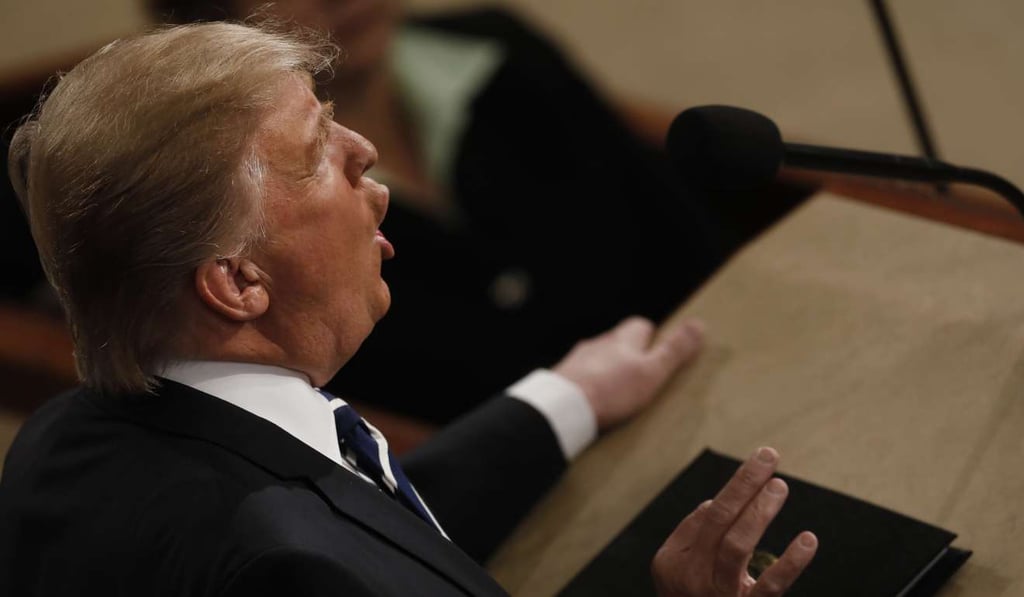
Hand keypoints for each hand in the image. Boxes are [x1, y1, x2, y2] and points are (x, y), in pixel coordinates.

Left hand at [552, 316, 703, 430]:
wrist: (563, 407)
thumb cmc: (610, 390)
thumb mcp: (652, 372)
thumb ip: (673, 351)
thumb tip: (698, 325)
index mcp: (622, 340)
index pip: (640, 326)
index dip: (652, 336)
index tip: (660, 347)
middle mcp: (598, 344)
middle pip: (617, 341)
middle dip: (628, 353)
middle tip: (641, 372)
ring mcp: (577, 360)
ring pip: (597, 358)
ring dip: (606, 368)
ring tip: (616, 389)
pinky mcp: (562, 378)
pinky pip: (579, 376)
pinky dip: (588, 383)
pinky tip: (591, 399)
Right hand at [651, 447, 817, 596]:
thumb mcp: (676, 573)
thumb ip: (692, 535)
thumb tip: (718, 503)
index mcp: (673, 562)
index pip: (708, 516)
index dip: (737, 487)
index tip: (761, 464)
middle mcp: (691, 577)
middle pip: (720, 520)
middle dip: (745, 484)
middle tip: (769, 456)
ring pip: (737, 546)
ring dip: (760, 512)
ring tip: (779, 486)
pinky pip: (770, 587)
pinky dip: (791, 562)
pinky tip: (808, 539)